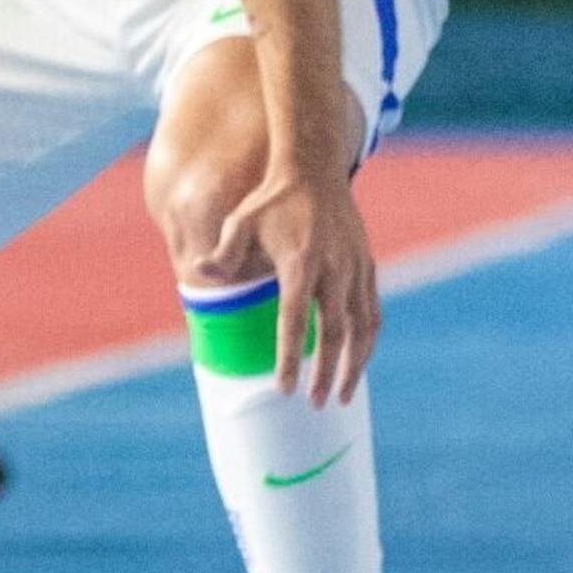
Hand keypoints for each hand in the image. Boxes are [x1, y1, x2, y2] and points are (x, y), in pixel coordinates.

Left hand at [216, 163, 379, 406]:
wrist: (314, 169)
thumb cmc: (272, 200)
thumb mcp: (240, 222)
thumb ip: (223, 255)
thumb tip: (199, 276)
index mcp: (300, 262)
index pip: (293, 320)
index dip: (290, 358)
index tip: (284, 389)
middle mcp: (334, 268)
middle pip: (334, 332)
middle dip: (325, 373)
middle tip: (313, 404)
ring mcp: (356, 267)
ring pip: (362, 328)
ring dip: (354, 365)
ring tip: (340, 395)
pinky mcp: (368, 265)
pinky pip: (372, 312)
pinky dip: (367, 341)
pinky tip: (357, 362)